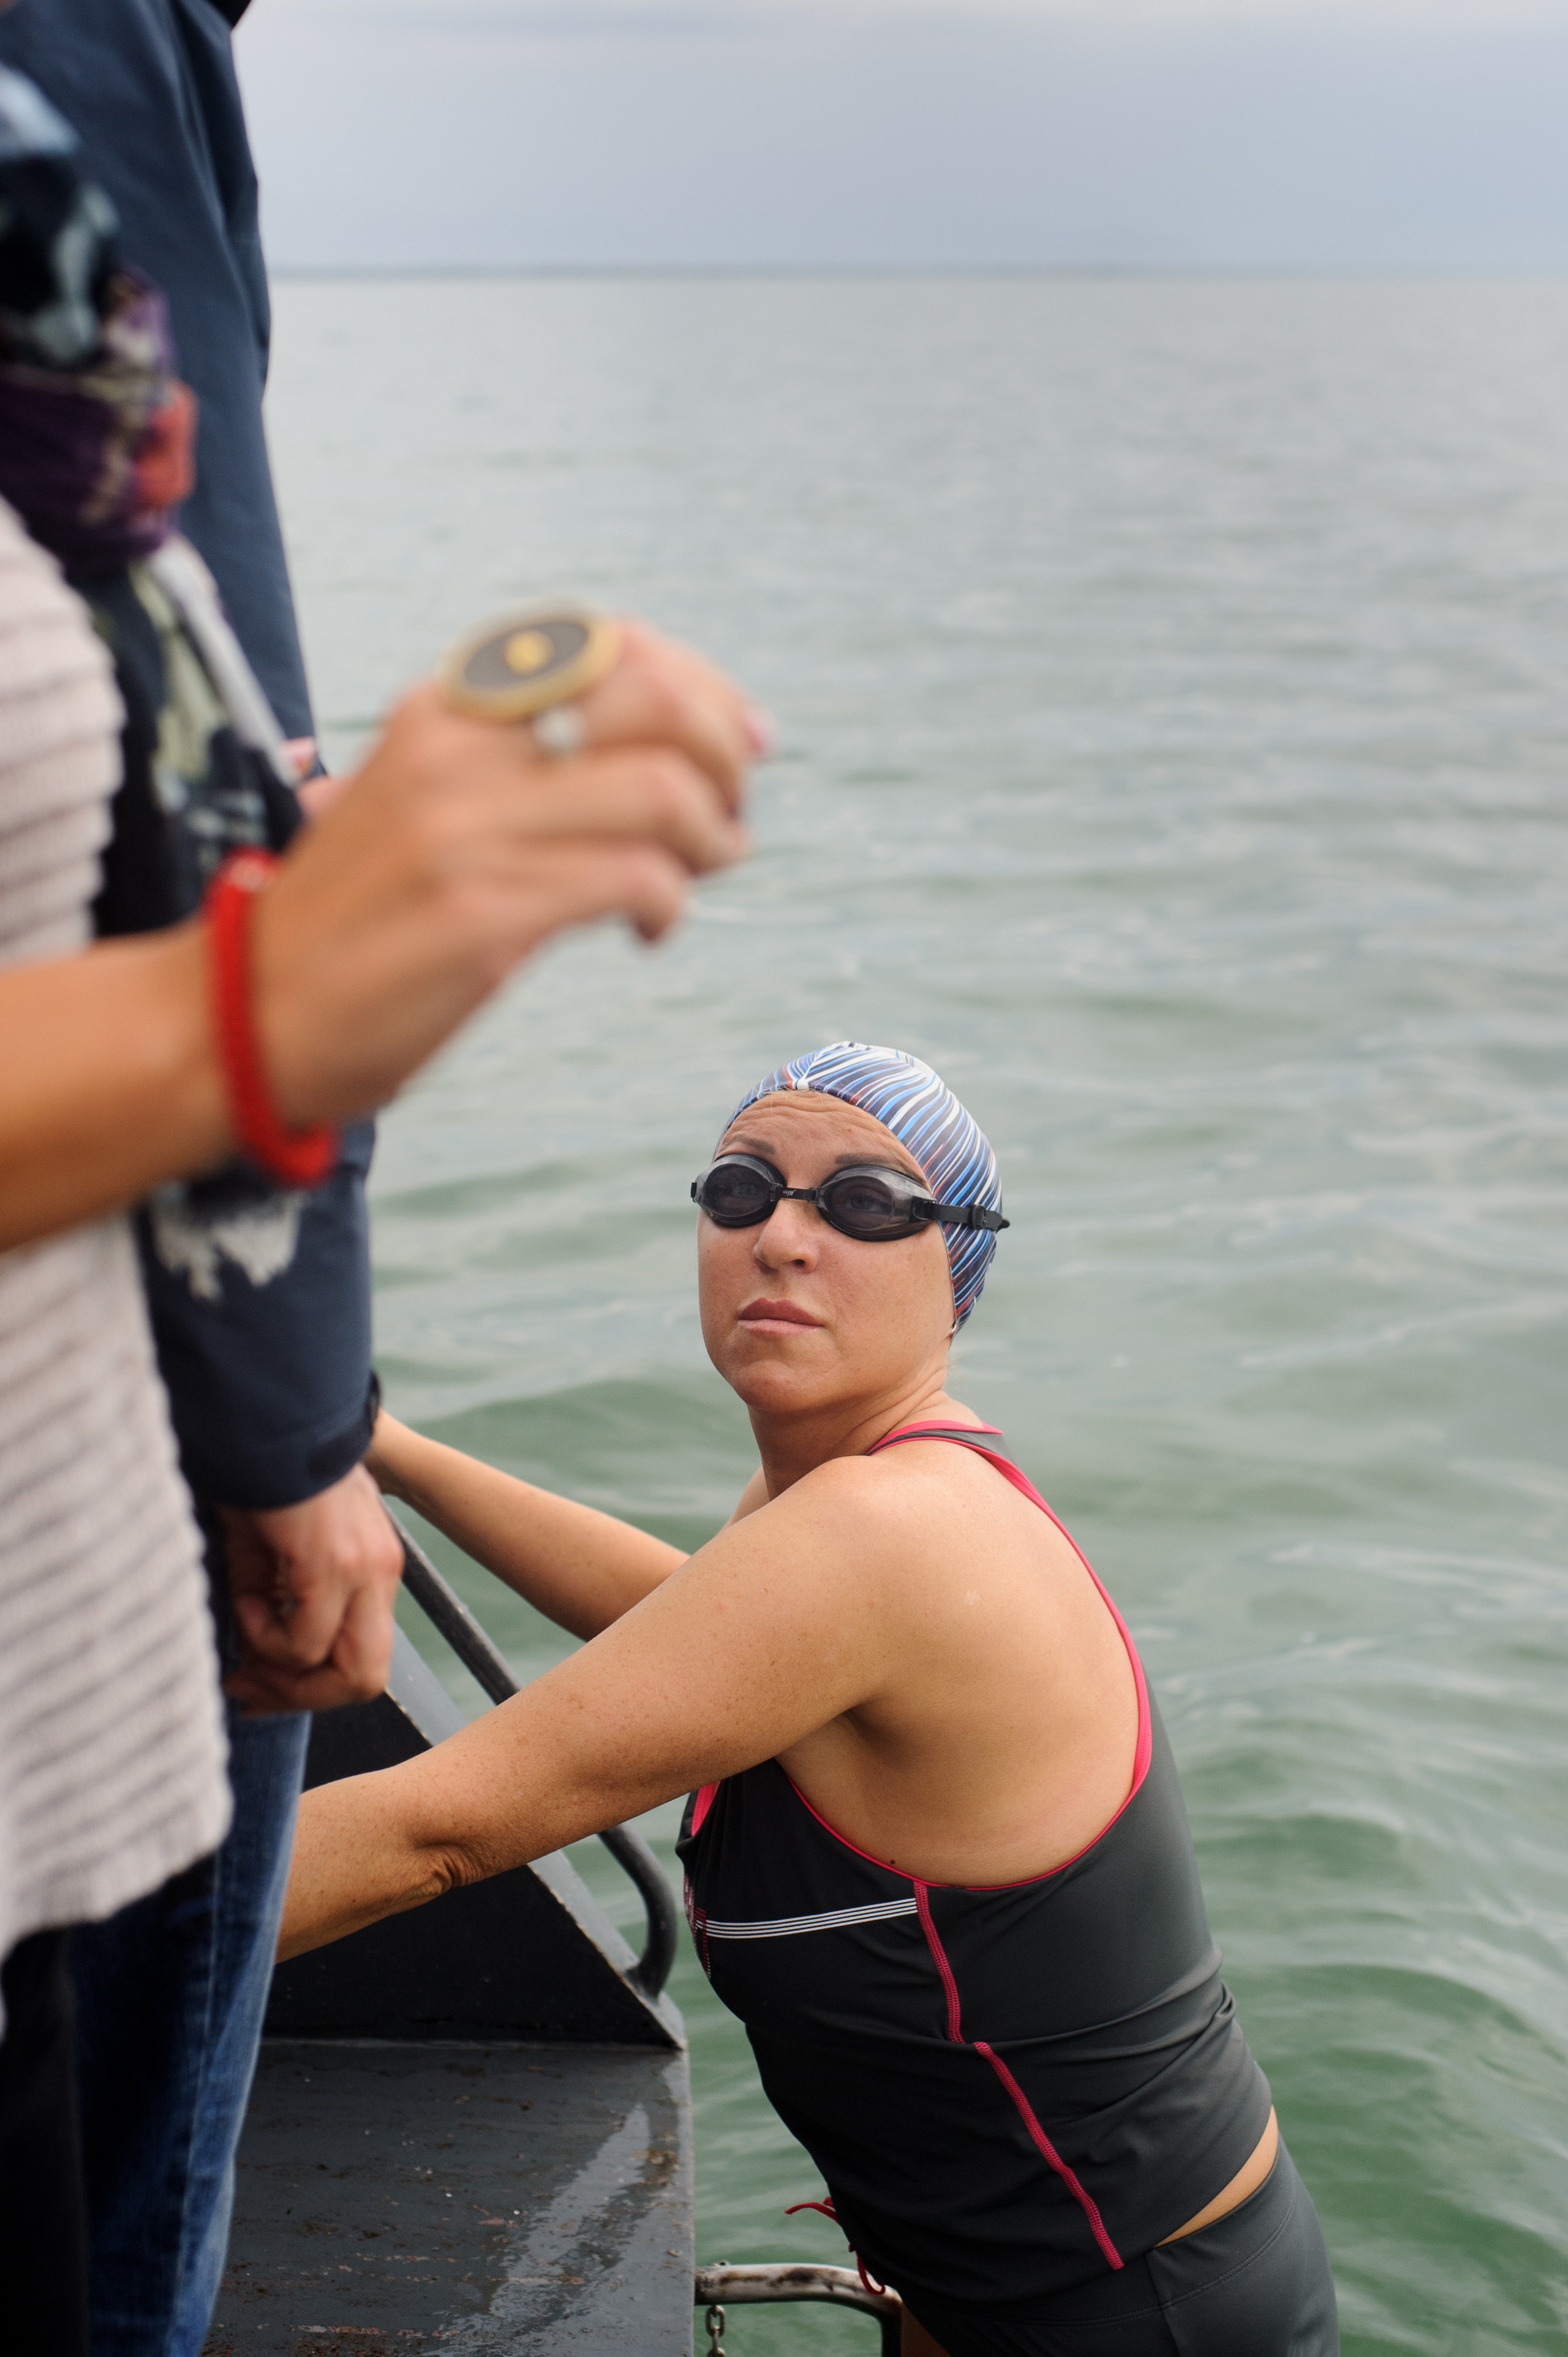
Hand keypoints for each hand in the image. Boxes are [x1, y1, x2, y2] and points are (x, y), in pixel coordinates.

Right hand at [221, 1463, 404, 1716]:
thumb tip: (252, 1659)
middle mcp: (380, 1574)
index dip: (308, 1687)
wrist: (267, 1419)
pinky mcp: (334, 1564)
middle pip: (364, 1680)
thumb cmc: (267, 1475)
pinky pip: (304, 1642)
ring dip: (285, 1678)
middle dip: (300, 1697)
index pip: (362, 1658)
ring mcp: (364, 1571)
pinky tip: (243, 1601)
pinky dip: (265, 1638)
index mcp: (372, 1569)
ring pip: (348, 1673)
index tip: (255, 1684)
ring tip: (244, 1649)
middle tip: (248, 1686)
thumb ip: (274, 1602)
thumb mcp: (275, 1548)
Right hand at [252, 620, 758, 1128]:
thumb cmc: (352, 926)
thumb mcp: (424, 806)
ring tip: (694, 878)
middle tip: (727, 822)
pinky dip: (669, 903)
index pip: (610, 646)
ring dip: (712, 837)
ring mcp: (468, 830)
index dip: (701, 689)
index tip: (743, 743)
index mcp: (446, 711)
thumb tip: (664, 768)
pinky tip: (646, 933)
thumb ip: (519, 773)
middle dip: (725, 759)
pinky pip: (635, 877)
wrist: (240, 1019)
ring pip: (662, 789)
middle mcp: (458, 751)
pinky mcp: (481, 915)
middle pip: (656, 701)